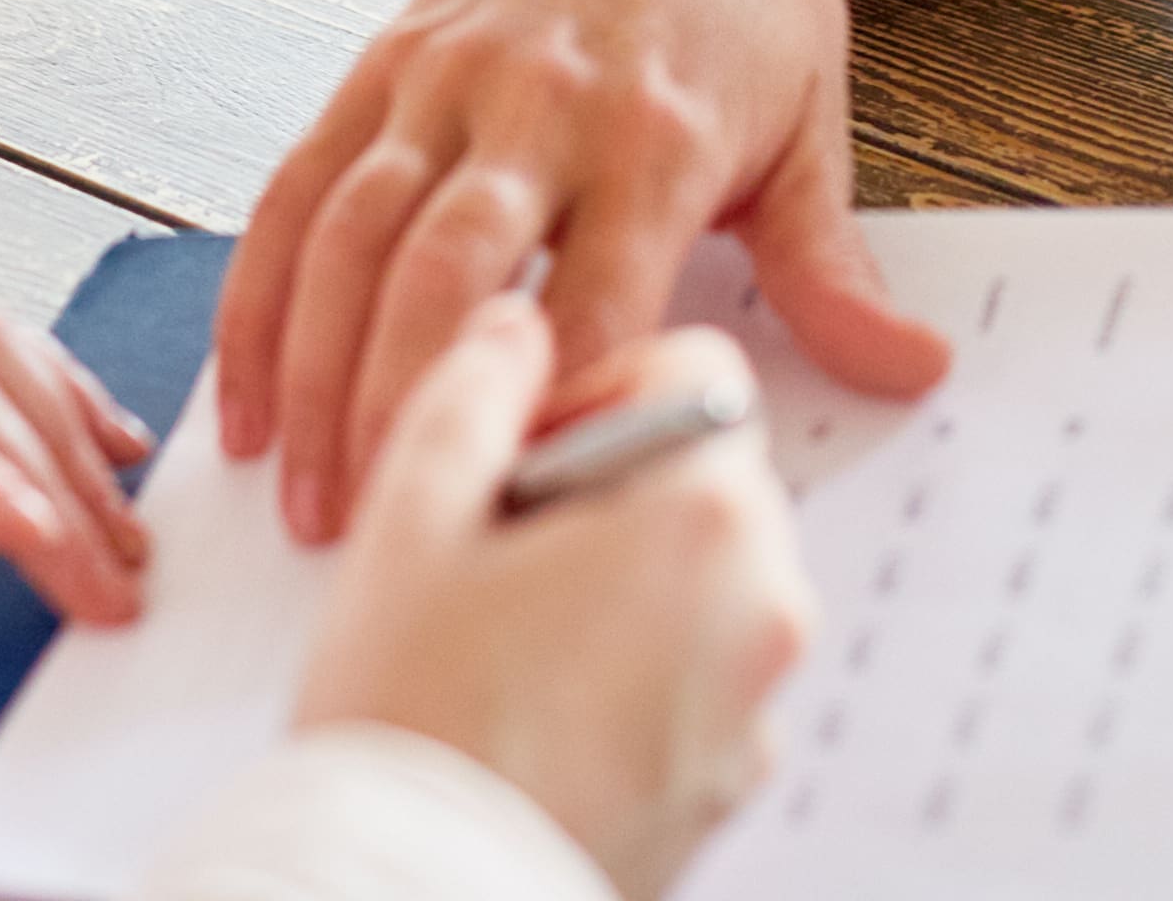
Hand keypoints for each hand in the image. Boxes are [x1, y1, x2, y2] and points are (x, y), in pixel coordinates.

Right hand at [218, 0, 948, 546]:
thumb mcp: (815, 121)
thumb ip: (830, 264)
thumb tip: (908, 371)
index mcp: (658, 139)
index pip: (597, 303)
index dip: (558, 413)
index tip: (534, 517)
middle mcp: (541, 106)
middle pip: (448, 276)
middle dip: (406, 415)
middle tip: (386, 539)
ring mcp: (448, 82)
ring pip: (354, 238)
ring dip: (318, 377)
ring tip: (306, 503)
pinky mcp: (385, 62)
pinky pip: (299, 188)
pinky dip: (262, 297)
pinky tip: (246, 397)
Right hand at [295, 299, 811, 900]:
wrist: (418, 894)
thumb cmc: (416, 718)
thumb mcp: (413, 513)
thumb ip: (477, 385)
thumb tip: (517, 328)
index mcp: (704, 518)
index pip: (697, 372)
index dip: (598, 388)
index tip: (522, 450)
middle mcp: (759, 607)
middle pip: (700, 484)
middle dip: (606, 492)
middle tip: (493, 548)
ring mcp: (751, 710)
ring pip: (694, 590)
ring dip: (616, 587)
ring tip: (501, 638)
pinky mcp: (724, 791)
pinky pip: (690, 688)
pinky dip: (630, 679)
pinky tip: (529, 710)